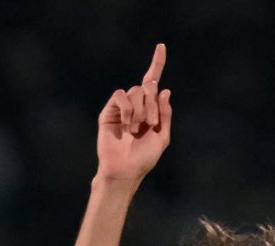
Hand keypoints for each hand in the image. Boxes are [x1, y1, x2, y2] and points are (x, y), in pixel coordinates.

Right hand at [95, 43, 171, 185]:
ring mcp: (121, 108)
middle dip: (152, 104)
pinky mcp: (109, 112)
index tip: (162, 46)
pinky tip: (127, 125)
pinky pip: (120, 96)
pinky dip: (127, 109)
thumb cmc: (144, 158)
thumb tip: (165, 90)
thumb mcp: (162, 136)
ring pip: (135, 91)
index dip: (157, 64)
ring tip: (136, 129)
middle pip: (147, 87)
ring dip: (140, 110)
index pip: (152, 82)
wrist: (125, 170)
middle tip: (150, 124)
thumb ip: (165, 114)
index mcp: (149, 109)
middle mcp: (135, 105)